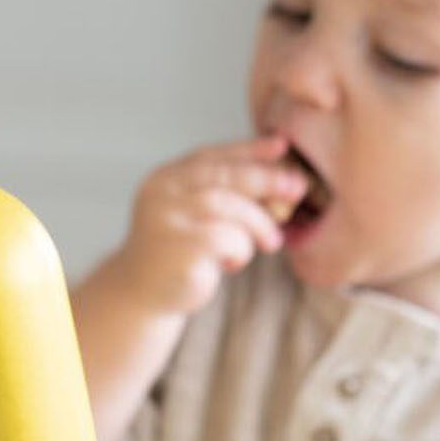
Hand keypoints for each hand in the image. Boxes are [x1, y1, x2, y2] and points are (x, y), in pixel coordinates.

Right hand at [115, 135, 305, 314]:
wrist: (143, 294)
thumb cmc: (180, 252)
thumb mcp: (198, 215)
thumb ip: (227, 194)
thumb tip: (284, 180)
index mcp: (165, 178)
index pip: (211, 155)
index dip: (249, 149)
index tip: (282, 145)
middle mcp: (161, 193)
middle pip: (223, 176)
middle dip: (266, 179)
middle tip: (297, 189)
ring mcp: (166, 219)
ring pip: (229, 205)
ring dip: (259, 223)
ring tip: (271, 242)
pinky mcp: (177, 248)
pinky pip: (226, 239)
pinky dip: (241, 250)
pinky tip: (231, 263)